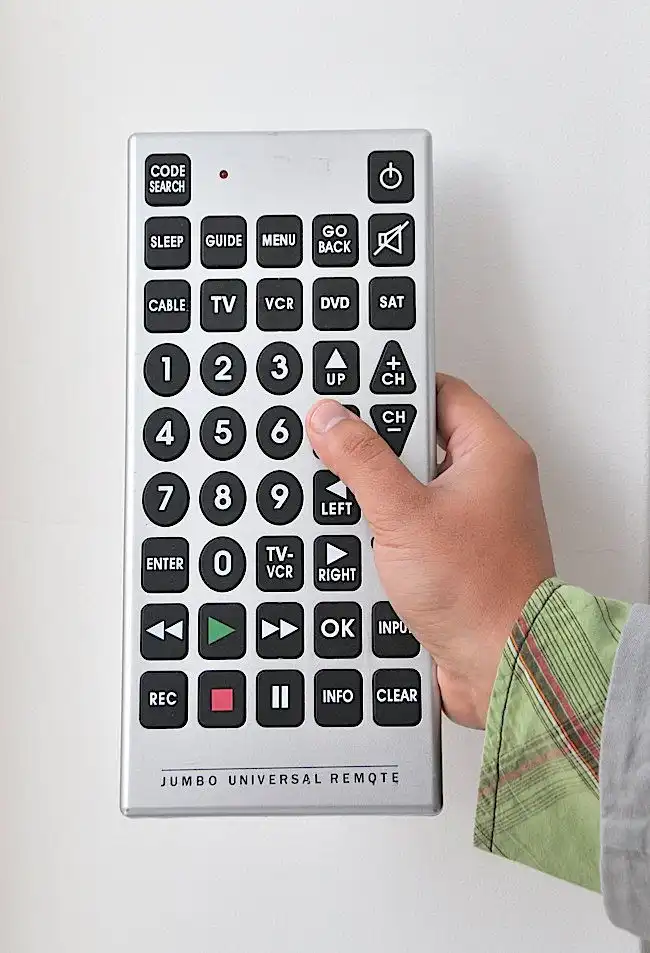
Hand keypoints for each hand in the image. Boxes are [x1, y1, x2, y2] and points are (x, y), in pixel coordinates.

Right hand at [306, 374, 554, 728]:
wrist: (500, 667)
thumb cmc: (479, 593)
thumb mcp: (404, 514)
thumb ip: (362, 460)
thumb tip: (332, 419)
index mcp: (493, 453)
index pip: (438, 390)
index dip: (392, 388)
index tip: (351, 394)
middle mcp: (489, 481)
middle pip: (420, 439)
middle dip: (377, 449)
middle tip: (342, 451)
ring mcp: (473, 520)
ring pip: (411, 484)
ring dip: (378, 494)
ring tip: (352, 502)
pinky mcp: (455, 554)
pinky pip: (412, 523)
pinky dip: (385, 527)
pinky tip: (363, 539)